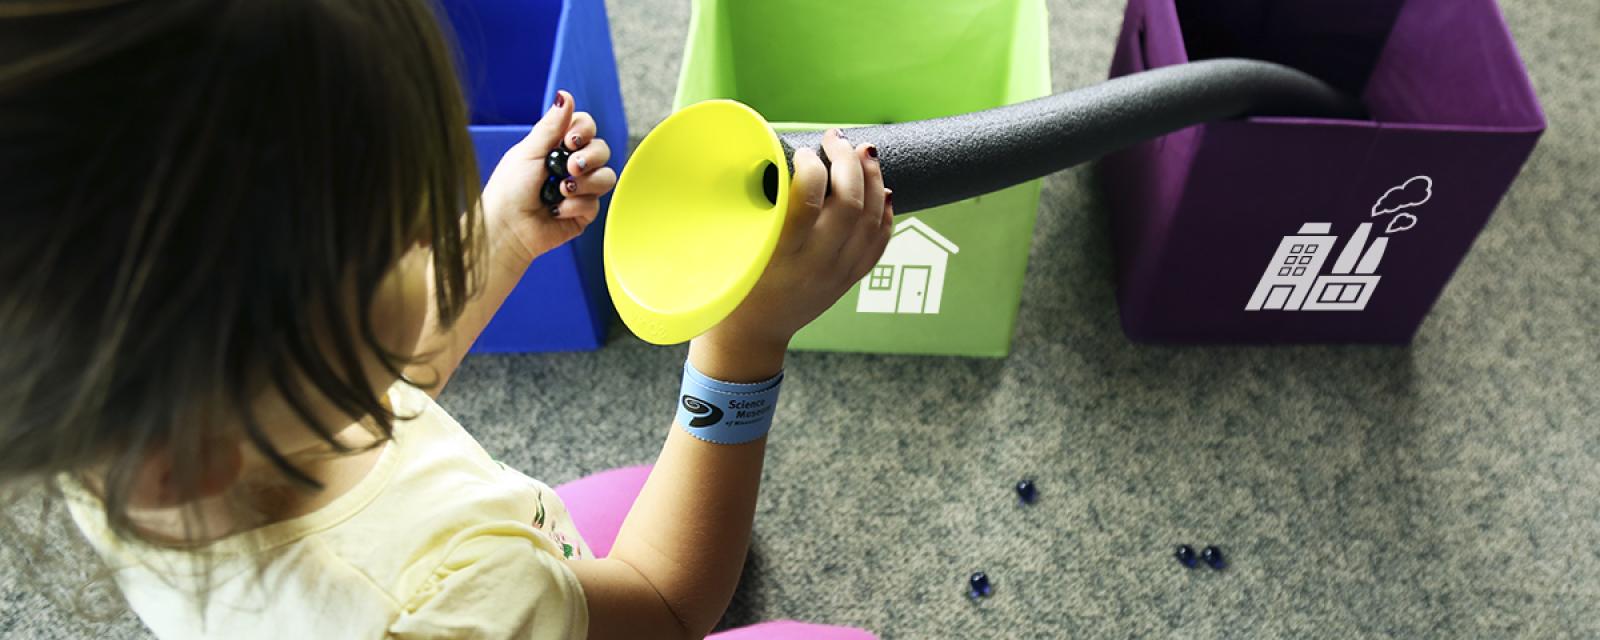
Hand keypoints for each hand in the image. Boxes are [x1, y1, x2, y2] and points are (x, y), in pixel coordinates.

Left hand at [482, 90, 616, 265]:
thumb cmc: (509, 190)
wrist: (507, 228)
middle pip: (602, 149)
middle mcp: (570, 166)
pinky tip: (557, 209)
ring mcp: (580, 189)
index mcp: (556, 147)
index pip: (586, 127)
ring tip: (561, 190)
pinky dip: (575, 205)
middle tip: (569, 167)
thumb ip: (551, 126)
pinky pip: (596, 204)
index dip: (584, 131)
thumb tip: (565, 95)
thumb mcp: (528, 152)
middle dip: (589, 157)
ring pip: (606, 176)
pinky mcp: (584, 213)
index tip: (570, 140)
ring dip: (585, 183)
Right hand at [691, 128, 893, 380]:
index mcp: (782, 254)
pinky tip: (883, 191)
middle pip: (850, 204)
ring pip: (872, 220)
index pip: (811, 198)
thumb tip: (774, 156)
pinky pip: (879, 244)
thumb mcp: (734, 248)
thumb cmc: (732, 286)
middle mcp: (816, 265)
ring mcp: (838, 274)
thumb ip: (754, 209)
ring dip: (872, 180)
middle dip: (848, 161)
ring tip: (864, 153)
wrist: (750, 336)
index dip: (813, 166)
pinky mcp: (849, 281)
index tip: (803, 151)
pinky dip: (885, 214)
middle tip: (836, 138)